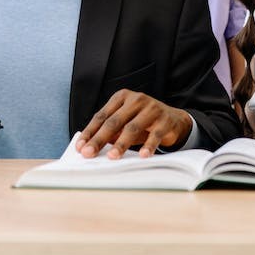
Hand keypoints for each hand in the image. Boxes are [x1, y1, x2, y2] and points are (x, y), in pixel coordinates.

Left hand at [76, 89, 192, 158]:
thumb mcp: (126, 122)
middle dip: (99, 139)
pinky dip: (148, 145)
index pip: (102, 116)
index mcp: (122, 97)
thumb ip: (110, 131)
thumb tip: (90, 146)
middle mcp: (136, 99)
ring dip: (121, 144)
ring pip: (132, 127)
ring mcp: (152, 108)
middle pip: (114, 122)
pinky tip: (142, 155)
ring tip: (112, 157)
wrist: (174, 119)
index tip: (80, 147)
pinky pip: (155, 134)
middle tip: (89, 153)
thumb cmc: (144, 121)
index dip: (90, 132)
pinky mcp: (165, 120)